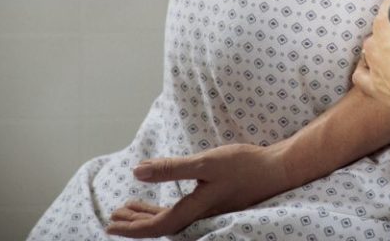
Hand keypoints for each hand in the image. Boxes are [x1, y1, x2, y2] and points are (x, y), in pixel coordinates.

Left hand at [106, 143, 288, 237]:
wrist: (277, 169)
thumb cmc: (244, 165)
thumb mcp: (206, 163)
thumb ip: (172, 168)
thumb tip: (137, 171)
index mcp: (195, 209)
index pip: (158, 226)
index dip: (133, 227)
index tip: (111, 224)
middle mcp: (200, 215)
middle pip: (162, 225)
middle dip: (136, 223)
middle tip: (113, 217)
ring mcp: (209, 209)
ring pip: (172, 218)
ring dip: (149, 214)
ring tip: (130, 208)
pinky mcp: (216, 201)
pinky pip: (184, 210)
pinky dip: (167, 206)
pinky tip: (163, 198)